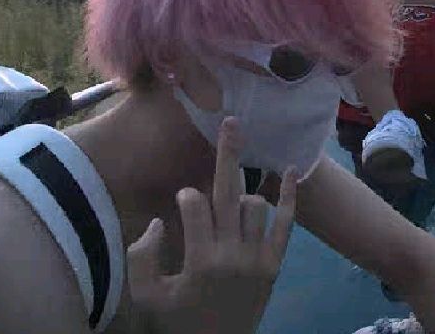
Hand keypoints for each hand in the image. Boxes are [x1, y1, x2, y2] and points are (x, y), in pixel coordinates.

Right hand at [128, 117, 296, 333]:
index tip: (182, 203)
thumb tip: (159, 221)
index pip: (194, 205)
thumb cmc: (178, 322)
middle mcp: (232, 254)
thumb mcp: (147, 296)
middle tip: (230, 120)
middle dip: (227, 153)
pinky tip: (292, 171)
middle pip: (229, 191)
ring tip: (233, 200)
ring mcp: (257, 258)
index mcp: (200, 260)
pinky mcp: (274, 264)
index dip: (186, 196)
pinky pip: (286, 225)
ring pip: (255, 204)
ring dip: (243, 194)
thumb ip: (142, 257)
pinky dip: (289, 197)